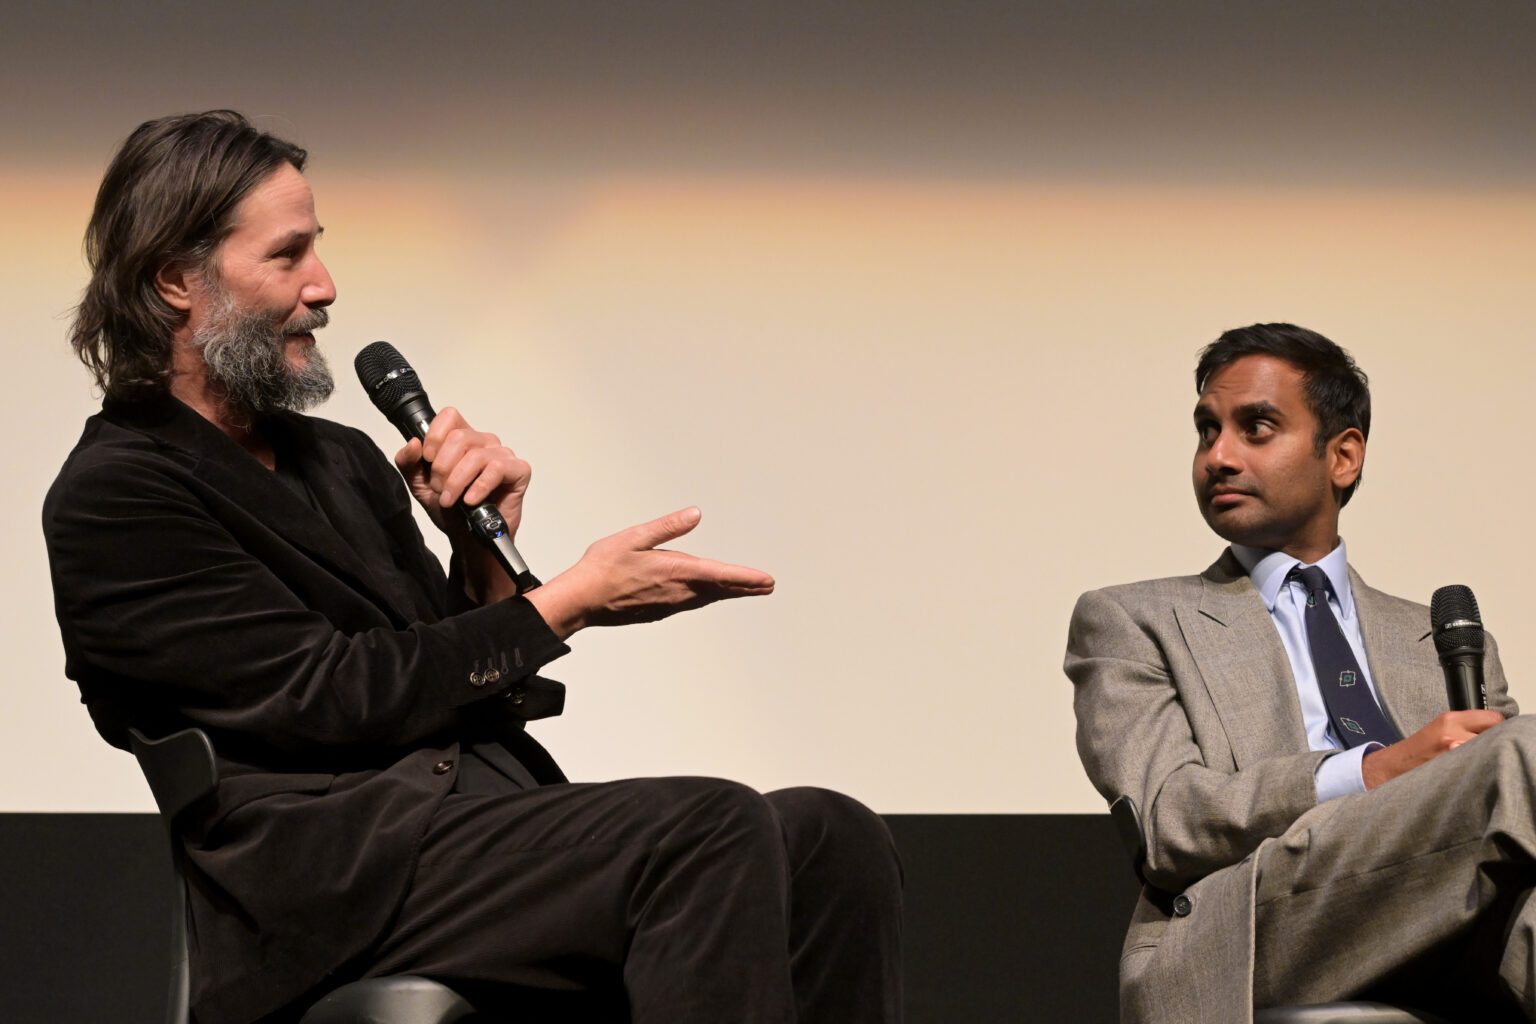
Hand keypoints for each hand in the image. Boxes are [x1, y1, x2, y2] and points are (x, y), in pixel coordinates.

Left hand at [393, 407, 529, 602]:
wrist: (468, 539)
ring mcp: (503, 455)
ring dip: (456, 481)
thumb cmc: (451, 510)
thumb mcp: (420, 485)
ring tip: (450, 500)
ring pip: (475, 455)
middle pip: (459, 437)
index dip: (435, 435)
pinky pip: (497, 468)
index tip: (428, 460)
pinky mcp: (518, 471)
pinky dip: (479, 486)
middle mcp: (484, 442)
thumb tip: (413, 443)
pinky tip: (470, 501)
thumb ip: (409, 463)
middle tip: (439, 489)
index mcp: (462, 439)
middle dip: (442, 468)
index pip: (450, 416)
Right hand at [526, 507, 774, 639]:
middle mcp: (677, 592)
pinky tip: (705, 596)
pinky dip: (705, 598)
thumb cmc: (602, 567)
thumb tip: (695, 514)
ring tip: (743, 590)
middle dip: (744, 587)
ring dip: (727, 593)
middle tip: (766, 586)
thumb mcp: (634, 537)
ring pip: (705, 598)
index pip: (720, 575)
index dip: (746, 578)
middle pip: (719, 590)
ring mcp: (668, 604)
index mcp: (675, 571)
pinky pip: (689, 603)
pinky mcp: (657, 611)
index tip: (767, 581)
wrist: (581, 600)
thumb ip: (667, 527)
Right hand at [1361, 710, 1504, 789]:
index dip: (1499, 727)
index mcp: (1450, 719)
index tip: (1496, 733)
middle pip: (1495, 735)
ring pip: (1489, 751)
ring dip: (1487, 756)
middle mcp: (1453, 733)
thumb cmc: (1419, 751)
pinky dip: (1478, 768)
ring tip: (1473, 761)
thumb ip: (1466, 727)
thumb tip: (1496, 730)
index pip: (1494, 718)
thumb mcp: (1441, 729)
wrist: (1396, 767)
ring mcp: (1454, 752)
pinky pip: (1479, 766)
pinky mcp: (1454, 769)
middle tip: (1485, 749)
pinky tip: (1467, 770)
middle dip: (1494, 743)